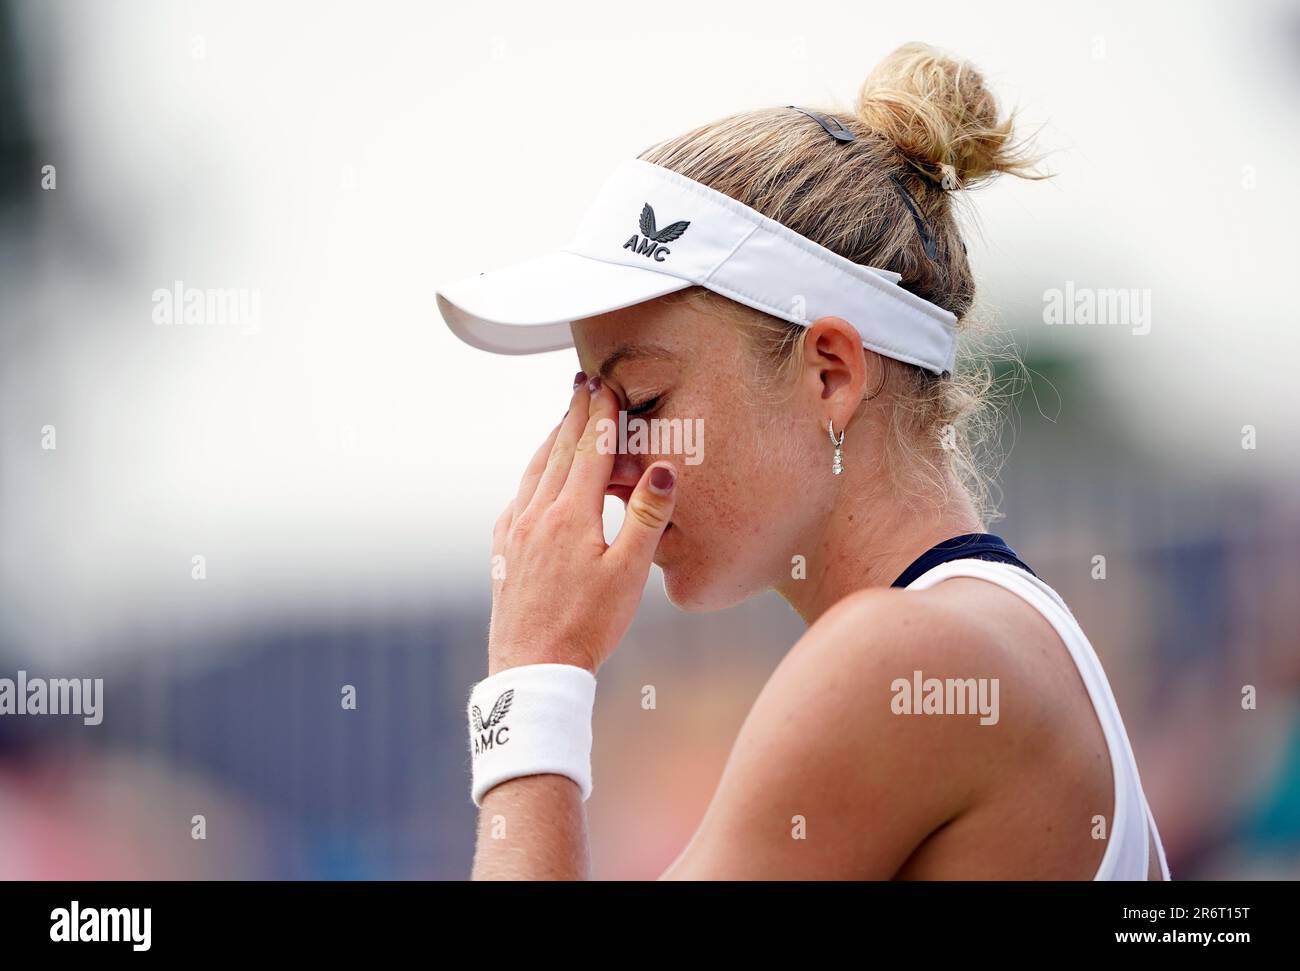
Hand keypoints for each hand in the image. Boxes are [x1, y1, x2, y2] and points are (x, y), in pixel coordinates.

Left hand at [487, 373, 677, 674]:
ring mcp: (514, 533)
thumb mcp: (628, 575)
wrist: (533, 669)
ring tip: (564, 420)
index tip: (607, 386)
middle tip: (583, 383)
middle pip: (559, 451)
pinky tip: (536, 480)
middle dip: (574, 415)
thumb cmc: (587, 626)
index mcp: (570, 515)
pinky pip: (518, 498)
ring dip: (552, 441)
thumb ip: (646, 518)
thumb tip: (661, 469)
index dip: (601, 415)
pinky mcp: (502, 552)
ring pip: (533, 472)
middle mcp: (536, 515)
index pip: (590, 451)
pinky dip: (532, 475)